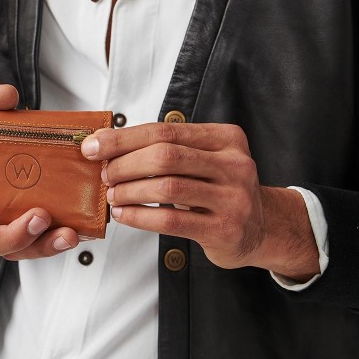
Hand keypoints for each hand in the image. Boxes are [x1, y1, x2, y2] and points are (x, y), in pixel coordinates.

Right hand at [0, 84, 78, 260]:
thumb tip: (5, 95)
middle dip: (13, 236)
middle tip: (37, 216)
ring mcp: (3, 235)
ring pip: (18, 252)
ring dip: (43, 245)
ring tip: (66, 231)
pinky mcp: (29, 236)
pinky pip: (41, 246)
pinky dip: (58, 242)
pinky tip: (78, 231)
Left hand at [81, 122, 319, 281]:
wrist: (263, 228)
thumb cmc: (222, 190)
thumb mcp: (206, 160)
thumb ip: (169, 150)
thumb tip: (110, 146)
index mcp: (226, 138)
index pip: (165, 130)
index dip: (124, 138)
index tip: (94, 146)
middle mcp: (234, 164)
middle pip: (165, 155)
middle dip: (125, 164)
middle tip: (106, 175)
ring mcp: (233, 197)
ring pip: (166, 187)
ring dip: (129, 191)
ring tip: (112, 196)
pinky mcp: (224, 228)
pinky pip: (171, 220)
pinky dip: (139, 216)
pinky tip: (125, 215)